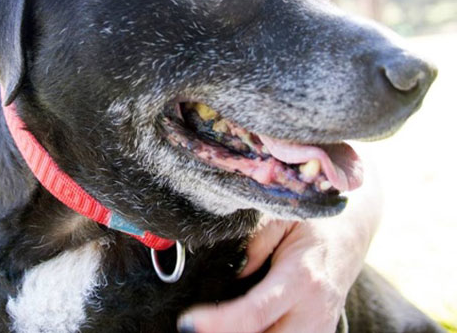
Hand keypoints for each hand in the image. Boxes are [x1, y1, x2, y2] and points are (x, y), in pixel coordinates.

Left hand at [178, 218, 368, 332]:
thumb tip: (231, 272)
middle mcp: (313, 312)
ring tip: (212, 325)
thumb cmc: (313, 222)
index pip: (254, 312)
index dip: (218, 322)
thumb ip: (255, 244)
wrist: (352, 232)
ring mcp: (319, 329)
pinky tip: (236, 326)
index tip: (188, 322)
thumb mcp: (282, 219)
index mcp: (301, 278)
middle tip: (195, 326)